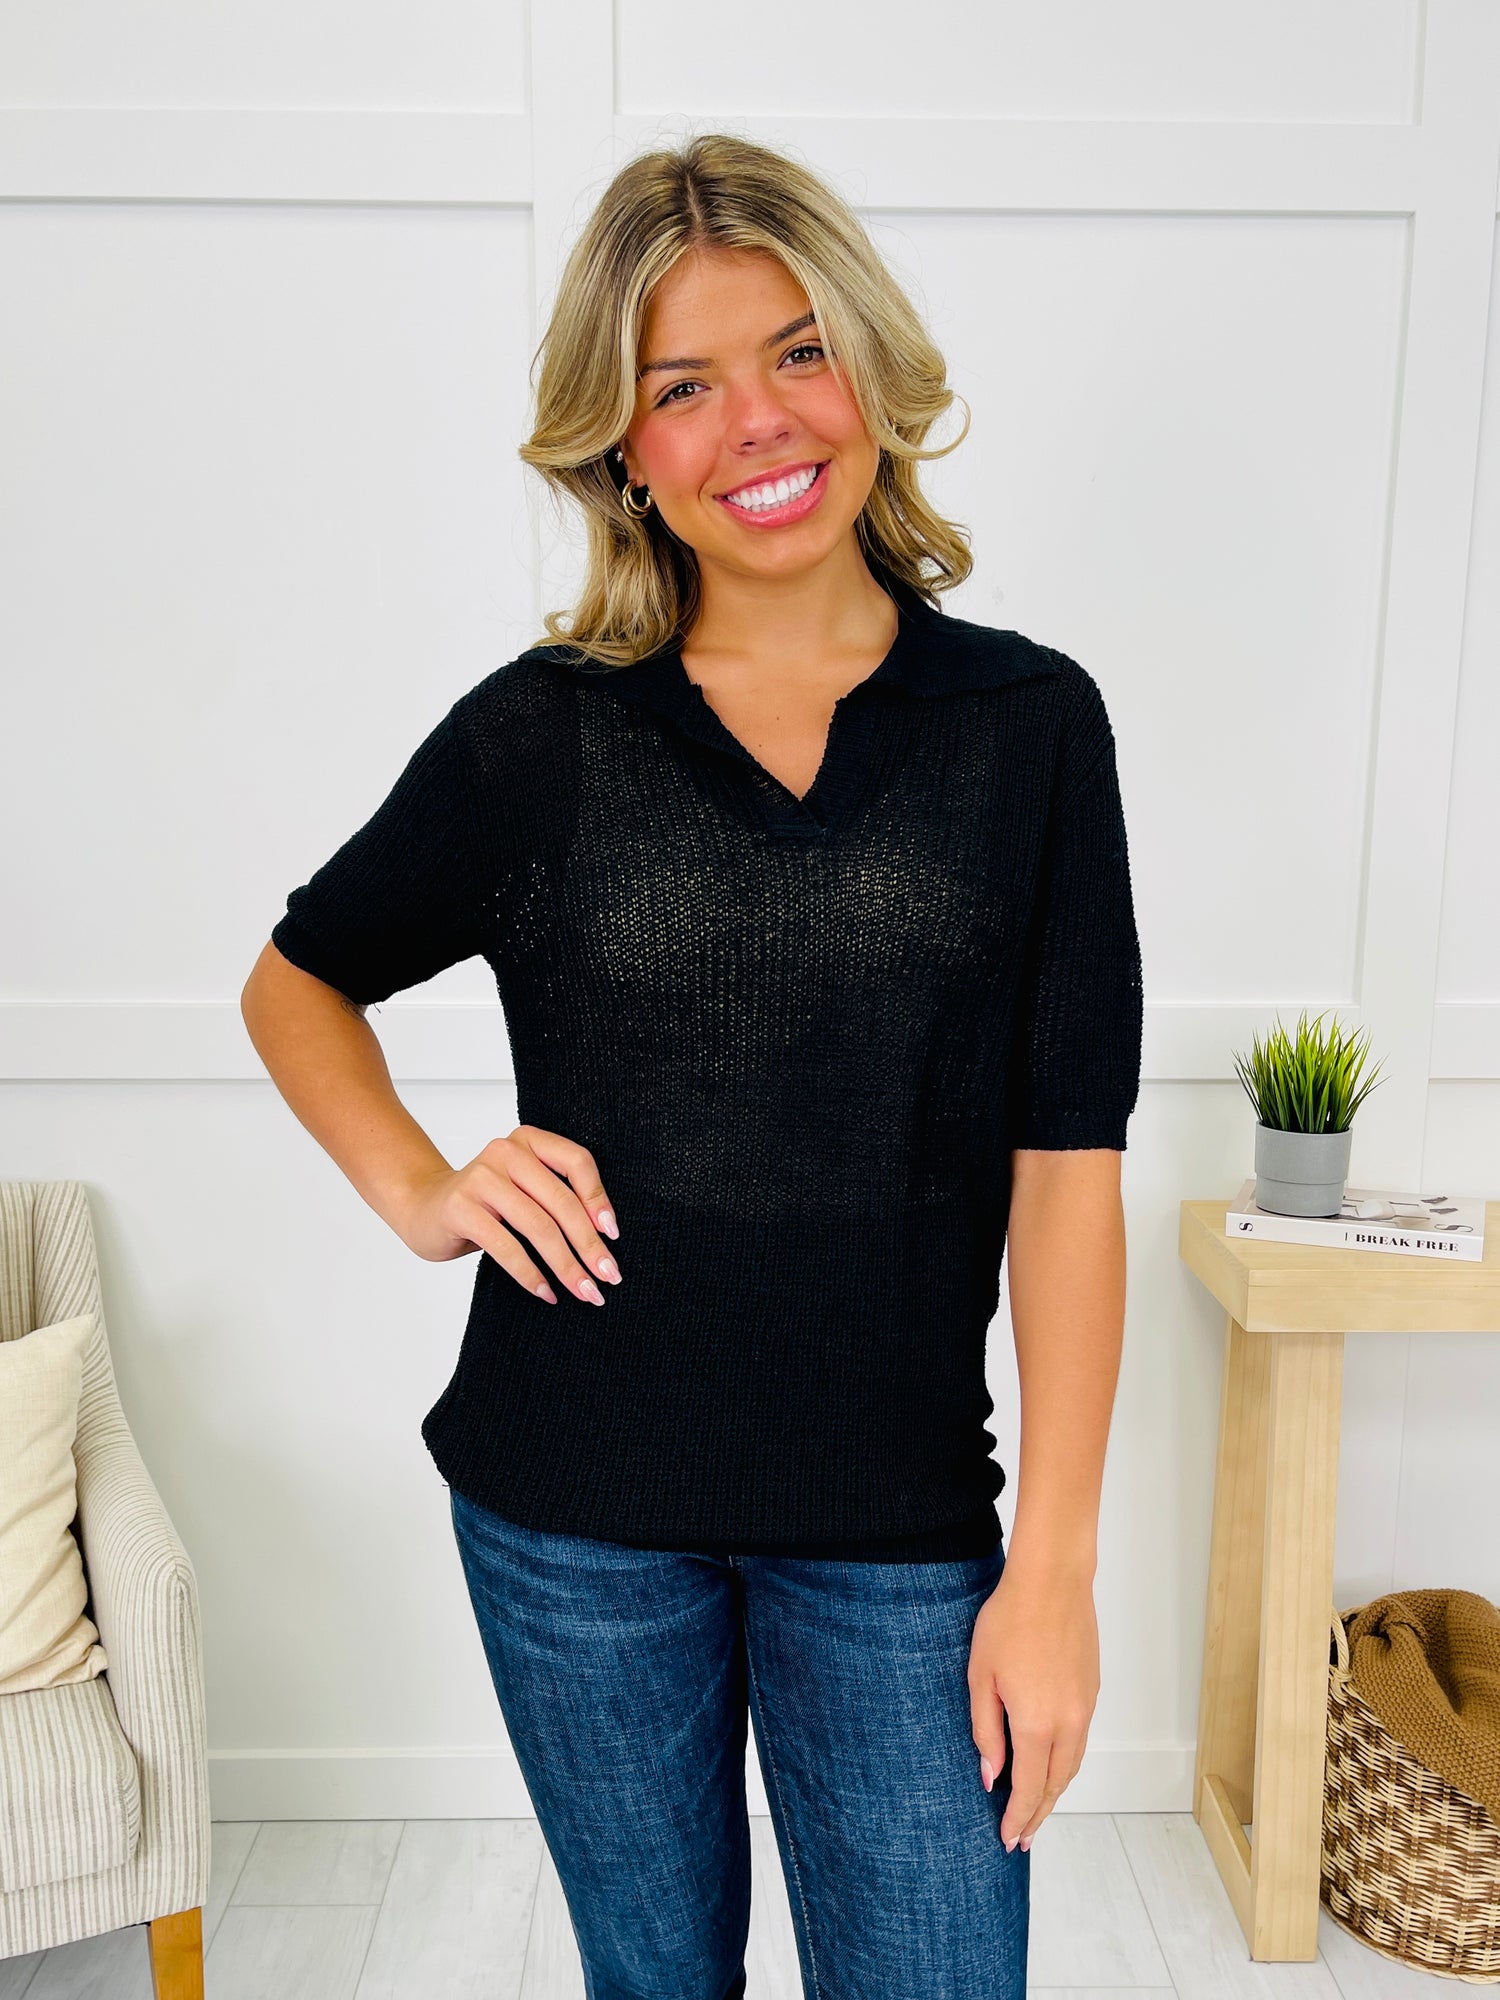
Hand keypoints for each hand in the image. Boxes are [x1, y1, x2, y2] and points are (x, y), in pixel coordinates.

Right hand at [394, 1125, 621, 1305]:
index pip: (577, 1162)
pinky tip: (546, 1292)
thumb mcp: (524, 1189)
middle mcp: (506, 1152)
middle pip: (561, 1201)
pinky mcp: (461, 1208)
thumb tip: (604, 1238)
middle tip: (608, 1276)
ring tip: (584, 1291)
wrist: (423, 1206)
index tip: (613, 1235)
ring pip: (538, 1226)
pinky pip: (506, 1247)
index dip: (599, 1199)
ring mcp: (481, 1178)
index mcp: (528, 1140)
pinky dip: (530, 1274)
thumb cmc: (486, 1203)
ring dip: (566, 1265)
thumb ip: (556, 1198)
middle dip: (589, 1244)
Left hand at [967, 1554, 1098, 1851]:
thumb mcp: (980, 1676)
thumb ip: (985, 1731)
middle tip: (1022, 1838)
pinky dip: (1064, 1764)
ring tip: (1036, 1809)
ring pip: (1071, 1765)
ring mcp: (1084, 1708)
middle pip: (1055, 1785)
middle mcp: (1068, 1724)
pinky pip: (1079, 1742)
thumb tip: (991, 1775)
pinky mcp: (1092, 1692)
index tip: (1007, 1839)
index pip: (1028, 1788)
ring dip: (1054, 1792)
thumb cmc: (1008, 1621)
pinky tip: (1050, 1764)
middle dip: (1037, 1815)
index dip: (1018, 1818)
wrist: (1053, 1582)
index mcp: (1036, 1724)